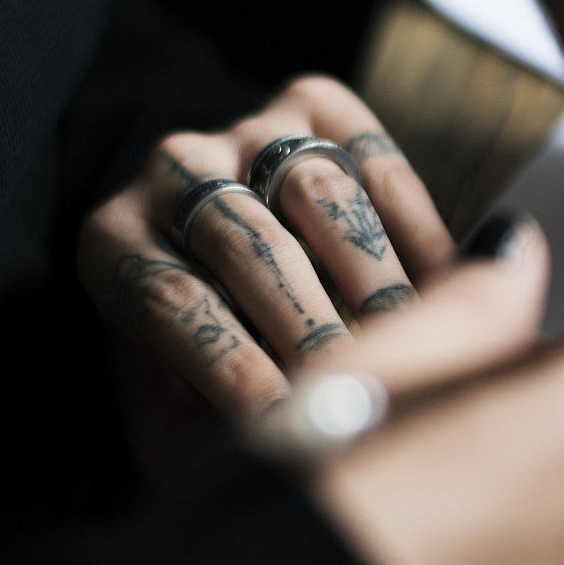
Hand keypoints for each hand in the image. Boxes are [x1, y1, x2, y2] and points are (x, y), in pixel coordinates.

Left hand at [78, 76, 454, 423]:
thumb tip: (268, 456)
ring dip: (374, 278)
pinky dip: (418, 228)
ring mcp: (247, 130)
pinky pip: (379, 161)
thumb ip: (198, 435)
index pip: (173, 300)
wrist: (227, 262)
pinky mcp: (318, 108)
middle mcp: (173, 169)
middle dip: (315, 325)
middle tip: (362, 389)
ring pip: (322, 193)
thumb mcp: (174, 408)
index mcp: (115, 242)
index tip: (286, 421)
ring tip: (411, 346)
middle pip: (251, 242)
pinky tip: (448, 289)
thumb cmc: (203, 358)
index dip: (233, 364)